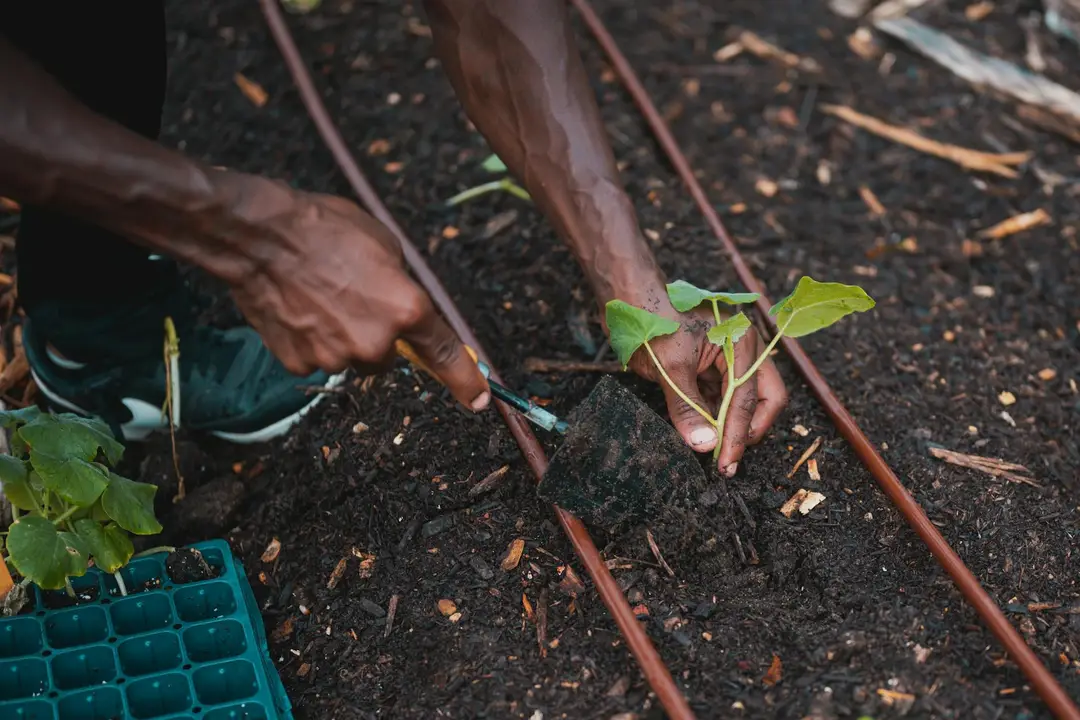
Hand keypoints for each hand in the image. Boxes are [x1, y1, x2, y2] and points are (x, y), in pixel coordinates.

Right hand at [225, 183, 490, 410]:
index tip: (479, 400)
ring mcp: (336, 357)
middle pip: (388, 358)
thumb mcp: (385, 246)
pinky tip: (298, 309)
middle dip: (377, 336)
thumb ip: (403, 285)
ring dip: (342, 338)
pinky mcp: (300, 364)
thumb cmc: (325, 229)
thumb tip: (405, 308)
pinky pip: (316, 359)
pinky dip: (310, 340)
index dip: (465, 381)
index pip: (444, 354)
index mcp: (406, 309)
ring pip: (350, 359)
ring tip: (318, 297)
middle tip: (352, 299)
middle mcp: (375, 342)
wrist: (261, 237)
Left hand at [621, 295, 786, 475]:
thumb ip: (687, 407)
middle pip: (762, 399)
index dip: (739, 434)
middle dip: (746, 430)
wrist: (625, 298)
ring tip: (711, 453)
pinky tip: (699, 435)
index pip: (749, 398)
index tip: (726, 462)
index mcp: (742, 343)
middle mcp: (740, 352)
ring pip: (738, 403)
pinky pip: (716, 400)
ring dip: (727, 428)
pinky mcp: (705, 371)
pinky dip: (710, 419)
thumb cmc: (652, 318)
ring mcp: (723, 362)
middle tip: (726, 460)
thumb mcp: (670, 367)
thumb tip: (705, 445)